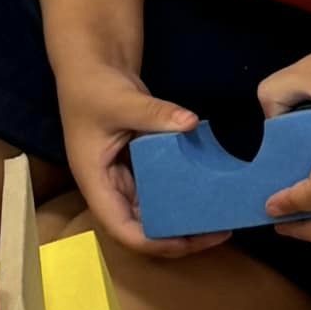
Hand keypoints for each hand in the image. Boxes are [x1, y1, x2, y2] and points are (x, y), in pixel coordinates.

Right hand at [54, 62, 229, 258]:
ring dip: (182, 218)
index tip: (190, 242)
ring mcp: (126, 178)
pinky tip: (209, 191)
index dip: (155, 242)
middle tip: (219, 231)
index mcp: (96, 183)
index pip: (123, 229)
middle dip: (177, 236)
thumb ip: (155, 113)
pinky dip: (182, 194)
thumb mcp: (122, 101)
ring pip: (154, 211)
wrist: (92, 67)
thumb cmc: (94, 88)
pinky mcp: (140, 165)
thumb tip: (190, 123)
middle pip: (142, 228)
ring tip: (219, 217)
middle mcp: (110, 188)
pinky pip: (161, 188)